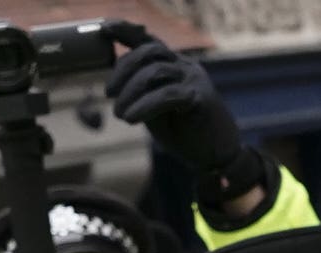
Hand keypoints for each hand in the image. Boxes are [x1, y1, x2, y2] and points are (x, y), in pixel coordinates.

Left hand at [103, 22, 241, 174]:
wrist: (216, 156)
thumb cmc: (184, 132)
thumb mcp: (156, 110)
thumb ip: (141, 95)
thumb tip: (116, 86)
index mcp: (173, 65)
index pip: (149, 41)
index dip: (127, 31)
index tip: (105, 29)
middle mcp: (184, 66)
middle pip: (149, 51)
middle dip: (123, 70)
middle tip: (109, 94)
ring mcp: (193, 79)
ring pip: (155, 71)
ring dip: (130, 92)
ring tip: (120, 114)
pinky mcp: (200, 97)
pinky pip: (166, 95)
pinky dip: (145, 106)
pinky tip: (131, 119)